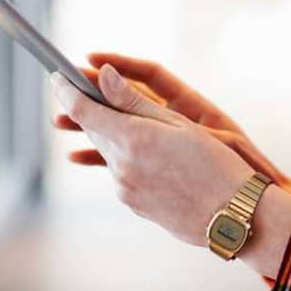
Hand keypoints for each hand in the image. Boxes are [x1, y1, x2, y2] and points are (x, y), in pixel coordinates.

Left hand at [54, 52, 290, 195]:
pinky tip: (149, 155)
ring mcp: (125, 187)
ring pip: (107, 151)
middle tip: (91, 89)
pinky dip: (126, 157)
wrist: (233, 215)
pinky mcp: (133, 203)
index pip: (83, 109)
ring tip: (131, 123)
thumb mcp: (178, 123)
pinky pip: (120, 172)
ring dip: (111, 134)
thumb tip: (102, 75)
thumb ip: (134, 100)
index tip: (58, 75)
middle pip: (92, 129)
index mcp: (133, 139)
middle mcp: (122, 165)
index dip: (66, 90)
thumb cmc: (215, 163)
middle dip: (89, 110)